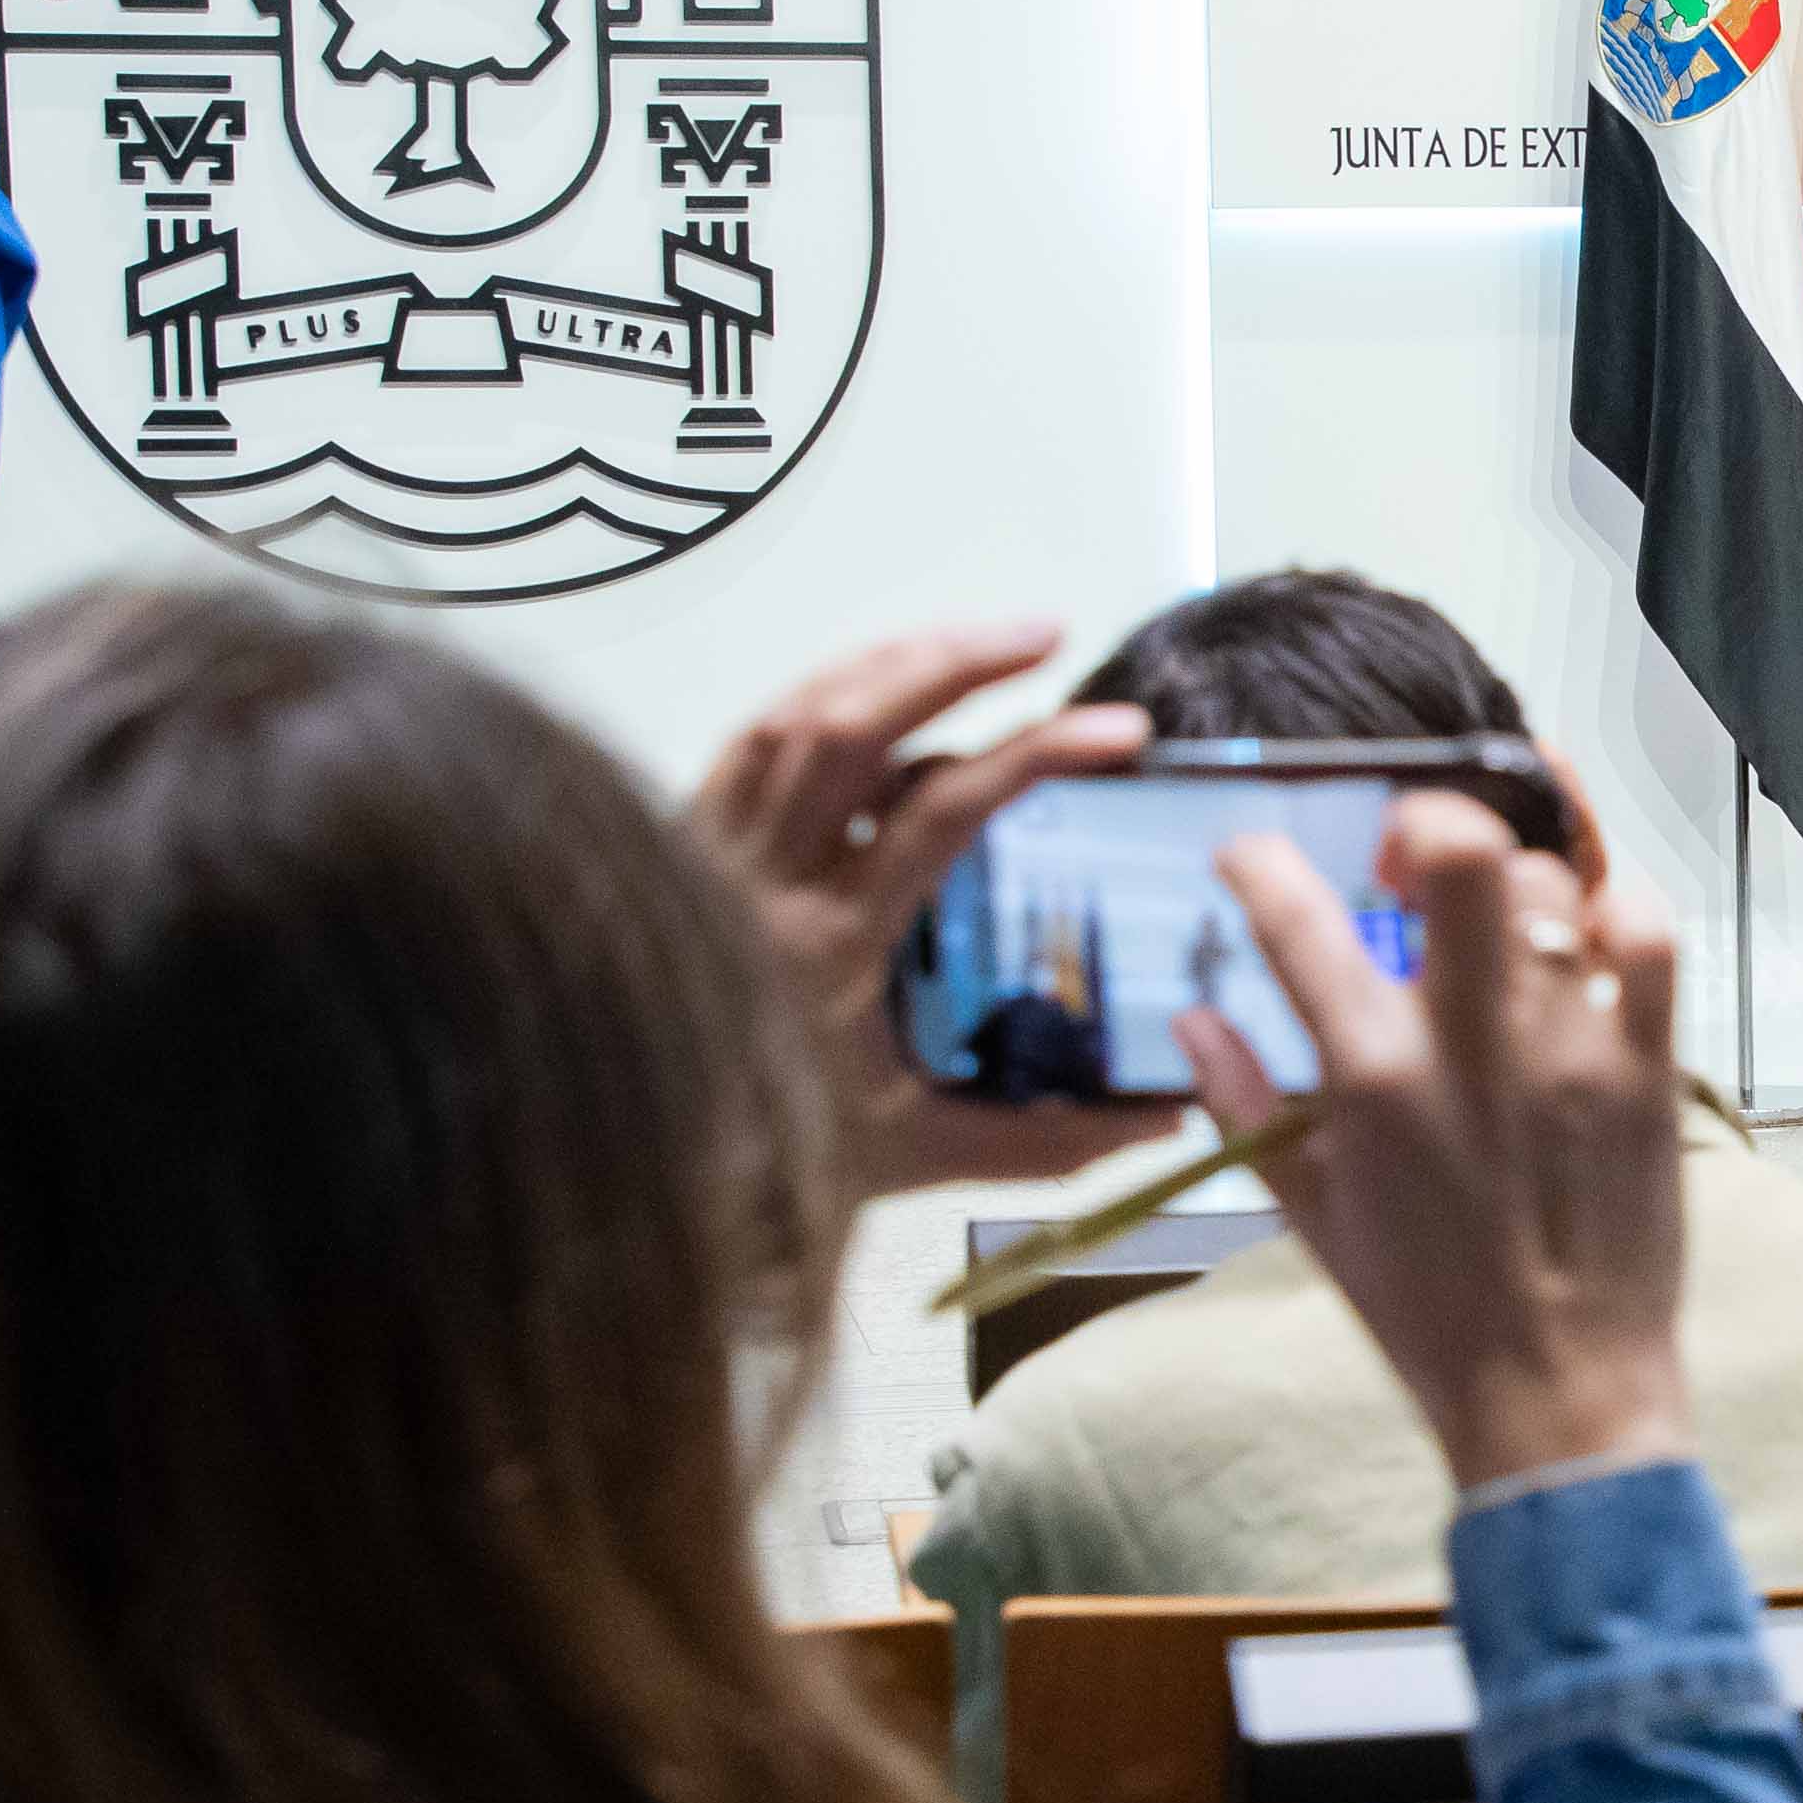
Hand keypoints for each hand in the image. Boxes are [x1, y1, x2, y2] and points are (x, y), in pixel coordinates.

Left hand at [691, 622, 1184, 1197]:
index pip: (940, 813)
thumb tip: (1171, 1115)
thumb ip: (1046, 1139)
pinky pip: (748, 743)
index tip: (1119, 731)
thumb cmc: (776, 1161)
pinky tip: (872, 694)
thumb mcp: (920, 1155)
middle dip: (955, 661)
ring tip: (972, 644)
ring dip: (887, 665)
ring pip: (791, 714)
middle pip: (849, 726)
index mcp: (828, 944)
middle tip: (1044, 635)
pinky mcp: (678, 844)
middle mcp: (756, 879)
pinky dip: (817, 700)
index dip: (1036, 754)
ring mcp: (707, 851)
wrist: (631, 1168)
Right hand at [1186, 779, 1693, 1490]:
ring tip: (1499, 920)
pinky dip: (1623, 913)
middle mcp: (1473, 1044)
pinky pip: (1652, 937)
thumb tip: (1193, 1017)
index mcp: (1373, 1080)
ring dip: (1515, 882)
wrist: (1559, 1394)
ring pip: (1553, 885)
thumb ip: (1247, 1105)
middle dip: (1424, 818)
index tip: (1253, 855)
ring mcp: (1573, 1048)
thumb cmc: (1426, 1313)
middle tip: (1407, 855)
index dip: (1259, 864)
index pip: (1298, 924)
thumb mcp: (1311, 1213)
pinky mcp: (1650, 1069)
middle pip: (1460, 853)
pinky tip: (1592, 934)